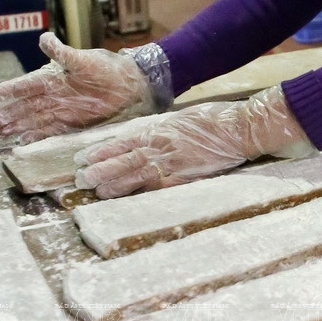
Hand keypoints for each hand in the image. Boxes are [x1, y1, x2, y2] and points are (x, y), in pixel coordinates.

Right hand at [0, 32, 155, 143]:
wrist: (126, 83)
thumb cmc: (104, 67)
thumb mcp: (82, 59)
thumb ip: (62, 52)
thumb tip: (44, 38)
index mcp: (50, 77)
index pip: (25, 85)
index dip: (9, 91)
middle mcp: (50, 95)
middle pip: (24, 106)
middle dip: (5, 115)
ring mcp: (59, 110)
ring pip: (32, 120)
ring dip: (15, 127)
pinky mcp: (70, 122)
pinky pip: (50, 130)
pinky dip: (36, 136)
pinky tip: (22, 142)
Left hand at [74, 86, 313, 198]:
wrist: (241, 129)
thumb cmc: (215, 120)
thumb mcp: (183, 119)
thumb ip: (162, 130)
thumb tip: (143, 139)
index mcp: (160, 130)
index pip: (123, 141)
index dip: (101, 151)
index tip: (82, 158)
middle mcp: (162, 147)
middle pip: (124, 161)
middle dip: (100, 170)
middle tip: (80, 179)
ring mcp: (174, 165)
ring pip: (137, 177)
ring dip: (115, 185)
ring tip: (98, 191)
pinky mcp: (186, 179)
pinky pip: (158, 190)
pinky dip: (142, 195)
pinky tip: (129, 202)